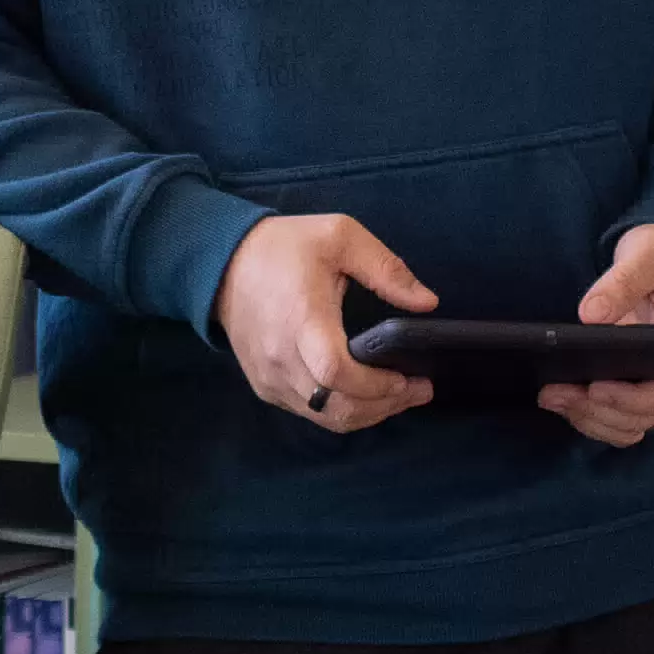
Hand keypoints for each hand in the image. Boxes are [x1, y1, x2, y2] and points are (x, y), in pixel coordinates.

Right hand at [212, 214, 438, 433]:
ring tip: (399, 395)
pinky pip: (309, 412)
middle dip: (383, 406)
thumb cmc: (286, 247)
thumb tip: (428, 303)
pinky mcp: (265, 386)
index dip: (375, 386)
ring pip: (324, 417)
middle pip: (336, 407)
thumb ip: (386, 269)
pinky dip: (341, 411)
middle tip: (419, 390)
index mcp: (302, 319)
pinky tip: (364, 394)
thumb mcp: (341, 235)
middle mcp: (282, 358)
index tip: (408, 378)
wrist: (225, 263)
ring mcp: (271, 378)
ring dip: (366, 414)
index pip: (336, 372)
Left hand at [541, 223, 653, 447]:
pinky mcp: (627, 382)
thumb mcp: (648, 255)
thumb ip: (623, 282)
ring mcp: (648, 383)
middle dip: (597, 412)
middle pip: (640, 419)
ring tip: (549, 395)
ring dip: (587, 418)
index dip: (633, 402)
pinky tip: (557, 396)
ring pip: (623, 425)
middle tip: (553, 392)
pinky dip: (586, 415)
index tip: (597, 387)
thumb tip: (590, 315)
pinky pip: (610, 415)